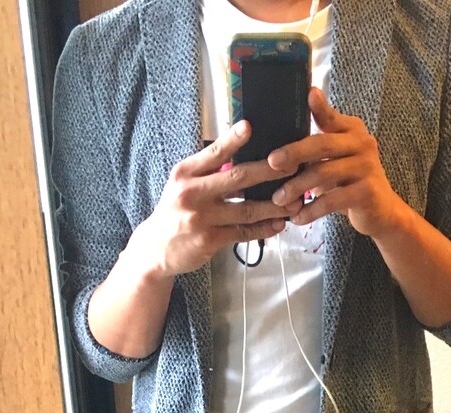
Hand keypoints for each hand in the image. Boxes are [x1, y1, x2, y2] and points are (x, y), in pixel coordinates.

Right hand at [133, 122, 289, 278]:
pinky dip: (263, 229)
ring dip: (274, 206)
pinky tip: (278, 225)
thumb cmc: (176, 210)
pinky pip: (243, 233)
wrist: (156, 248)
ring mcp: (201, 218)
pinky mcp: (209, 240)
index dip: (232, 139)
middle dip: (268, 172)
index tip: (250, 126)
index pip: (213, 153)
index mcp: (186, 173)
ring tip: (295, 203)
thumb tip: (237, 149)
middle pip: (238, 178)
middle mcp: (192, 193)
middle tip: (292, 166)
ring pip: (246, 210)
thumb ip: (207, 169)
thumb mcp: (182, 183)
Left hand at [268, 88, 401, 238]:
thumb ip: (316, 148)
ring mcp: (367, 167)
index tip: (308, 94)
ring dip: (297, 187)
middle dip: (294, 153)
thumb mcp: (335, 160)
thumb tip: (277, 148)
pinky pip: (332, 200)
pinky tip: (297, 217)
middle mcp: (362, 143)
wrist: (381, 210)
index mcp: (352, 130)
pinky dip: (311, 210)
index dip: (320, 106)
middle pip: (323, 144)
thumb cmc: (349, 182)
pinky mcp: (367, 192)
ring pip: (324, 173)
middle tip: (271, 162)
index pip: (331, 117)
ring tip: (278, 199)